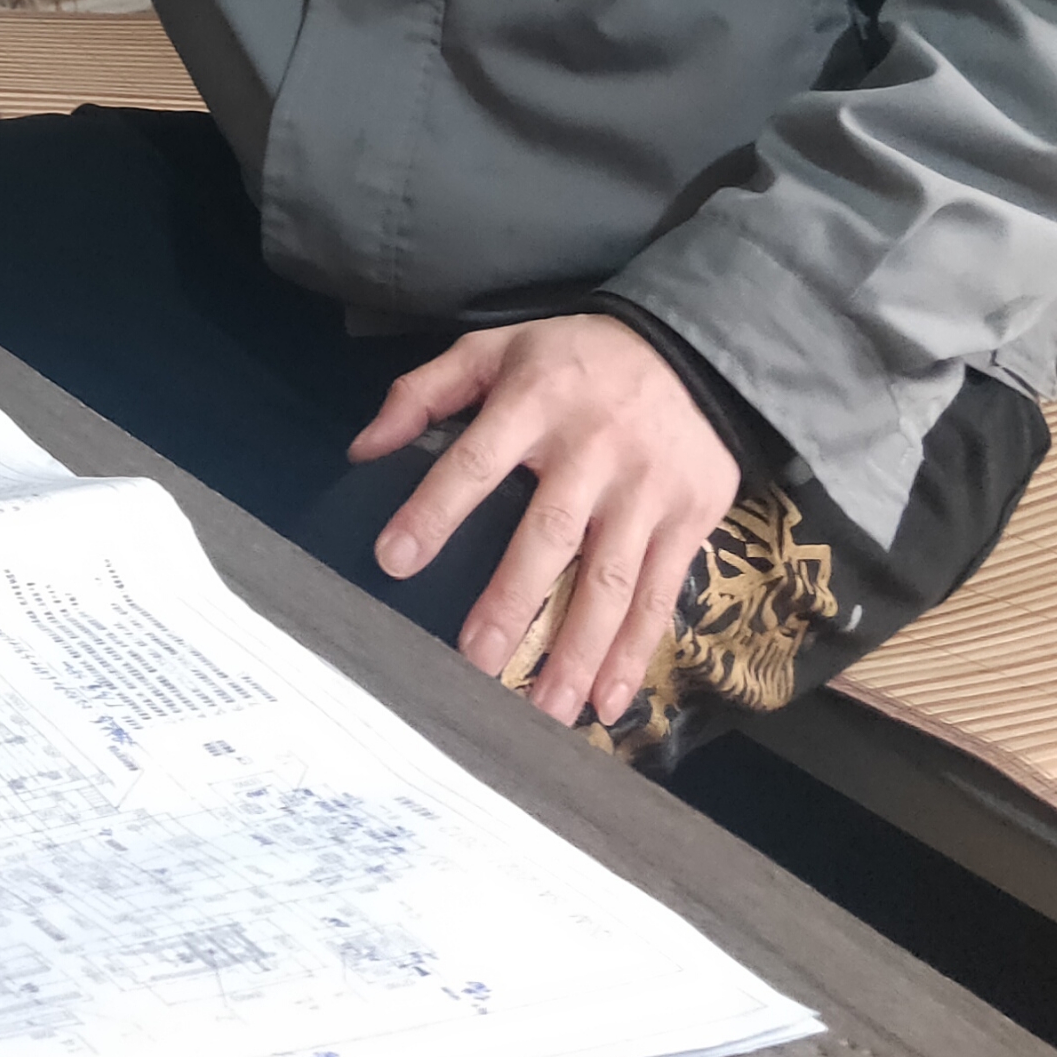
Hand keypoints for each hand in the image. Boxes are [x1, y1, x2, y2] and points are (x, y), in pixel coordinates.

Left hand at [349, 313, 739, 729]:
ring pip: (610, 579)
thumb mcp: (497, 346)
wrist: (693, 351)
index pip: (476, 462)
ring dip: (578, 649)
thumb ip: (425, 391)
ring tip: (543, 709)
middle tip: (475, 660)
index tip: (394, 560)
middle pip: (550, 533)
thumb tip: (363, 449)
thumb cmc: (574, 358)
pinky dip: (634, 653)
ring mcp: (646, 489)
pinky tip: (606, 702)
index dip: (435, 510)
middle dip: (513, 601)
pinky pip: (660, 595)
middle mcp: (593, 449)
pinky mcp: (689, 519)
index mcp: (536, 401)